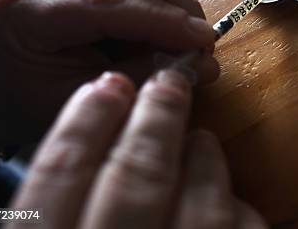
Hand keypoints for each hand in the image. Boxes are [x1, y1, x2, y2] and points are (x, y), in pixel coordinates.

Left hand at [0, 0, 218, 144]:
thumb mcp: (84, 101)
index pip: (108, 3)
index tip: (205, 40)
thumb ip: (142, 78)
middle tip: (202, 41)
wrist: (2, 83)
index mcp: (26, 11)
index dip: (164, 20)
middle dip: (176, 2)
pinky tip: (166, 26)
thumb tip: (205, 66)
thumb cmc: (33, 101)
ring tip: (187, 37)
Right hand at [5, 71, 266, 228]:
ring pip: (202, 205)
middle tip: (167, 82)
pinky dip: (241, 215)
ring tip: (200, 138)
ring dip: (204, 159)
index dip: (83, 123)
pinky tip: (233, 206)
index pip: (57, 179)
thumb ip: (64, 221)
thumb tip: (84, 158)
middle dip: (154, 120)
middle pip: (134, 178)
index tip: (106, 86)